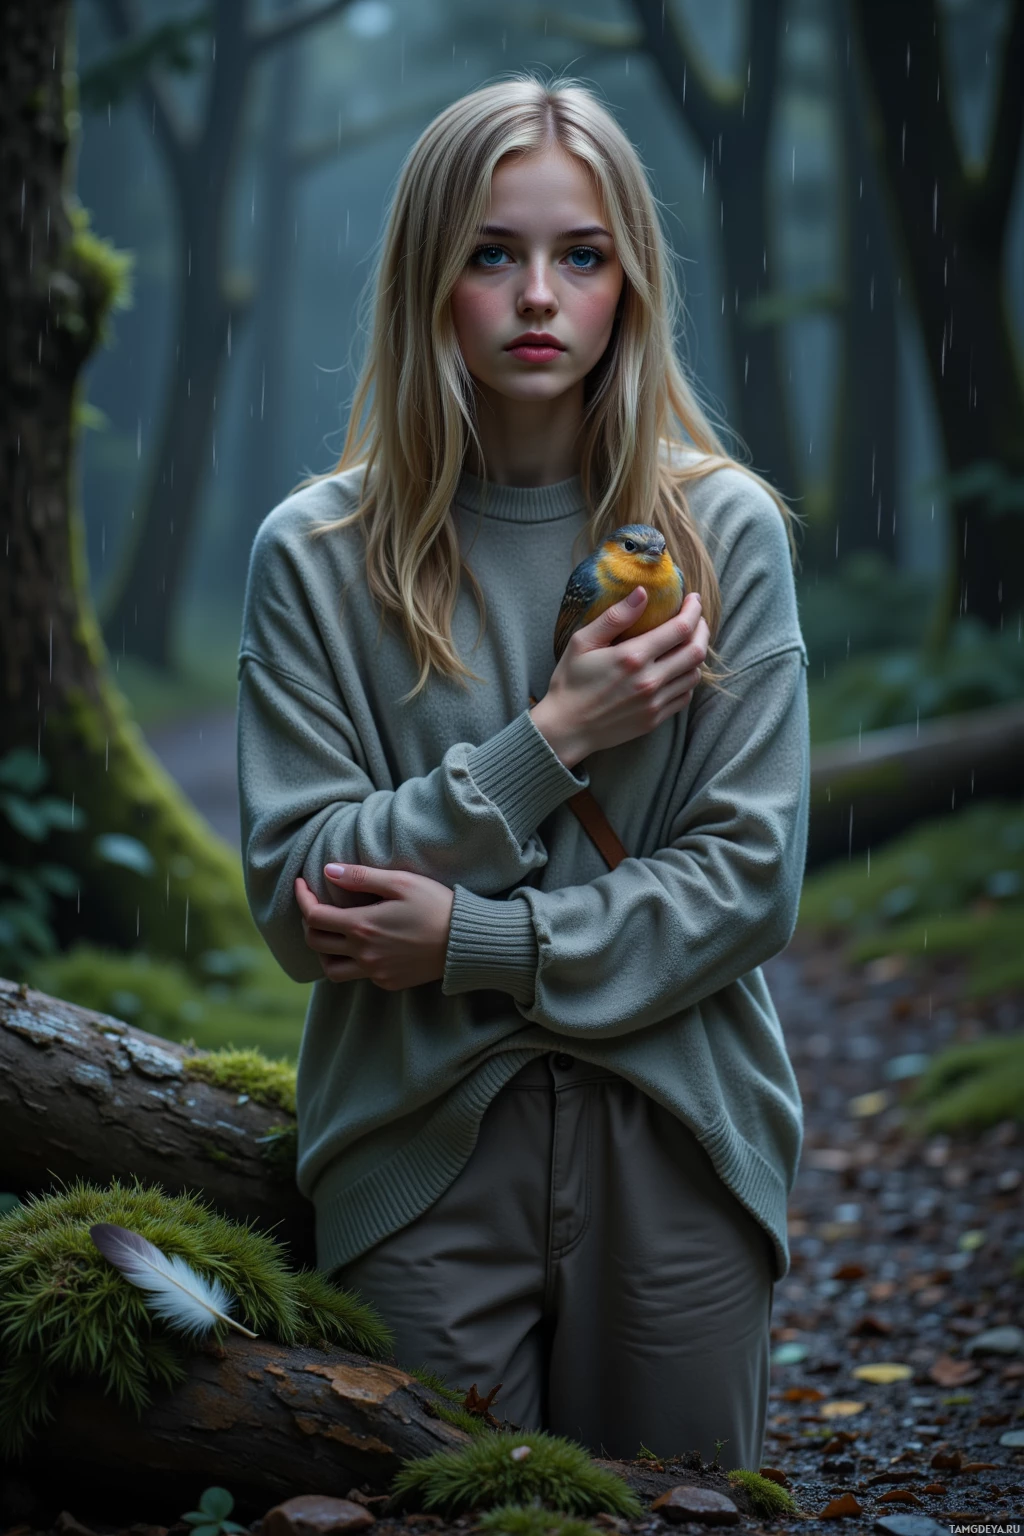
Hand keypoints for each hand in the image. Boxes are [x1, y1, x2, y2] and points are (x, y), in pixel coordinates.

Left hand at [293, 864, 454, 990]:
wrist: (466, 942)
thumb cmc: (436, 905)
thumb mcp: (401, 882)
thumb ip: (362, 877)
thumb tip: (328, 870)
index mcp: (362, 926)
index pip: (313, 916)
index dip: (301, 898)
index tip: (301, 884)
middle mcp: (363, 953)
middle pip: (315, 943)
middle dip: (308, 922)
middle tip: (317, 906)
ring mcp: (375, 972)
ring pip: (331, 969)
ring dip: (324, 951)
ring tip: (334, 933)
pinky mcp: (388, 982)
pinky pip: (359, 975)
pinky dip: (353, 961)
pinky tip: (366, 945)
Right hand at [531, 589, 708, 768]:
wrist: (566, 728)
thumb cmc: (570, 682)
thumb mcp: (583, 642)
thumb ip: (615, 617)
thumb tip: (642, 593)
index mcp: (632, 657)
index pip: (680, 629)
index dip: (693, 611)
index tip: (693, 599)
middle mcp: (649, 681)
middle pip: (696, 651)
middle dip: (702, 630)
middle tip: (696, 619)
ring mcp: (654, 703)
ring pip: (694, 675)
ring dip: (695, 655)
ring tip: (687, 643)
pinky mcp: (654, 719)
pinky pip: (684, 696)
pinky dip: (686, 679)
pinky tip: (676, 670)